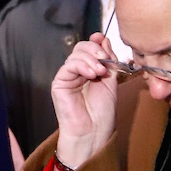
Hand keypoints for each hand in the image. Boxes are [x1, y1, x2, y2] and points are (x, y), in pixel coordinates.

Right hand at [50, 32, 118, 170]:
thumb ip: (108, 60)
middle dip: (95, 50)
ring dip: (91, 60)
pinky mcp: (59, 82)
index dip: (97, 42)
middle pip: (82, 48)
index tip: (103, 40)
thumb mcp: (111, 81)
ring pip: (76, 55)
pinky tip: (92, 75)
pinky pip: (69, 65)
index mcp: (90, 70)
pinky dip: (82, 66)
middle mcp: (77, 71)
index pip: (90, 48)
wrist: (93, 131)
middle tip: (105, 60)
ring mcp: (68, 76)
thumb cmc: (102, 112)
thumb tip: (103, 39)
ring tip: (100, 73)